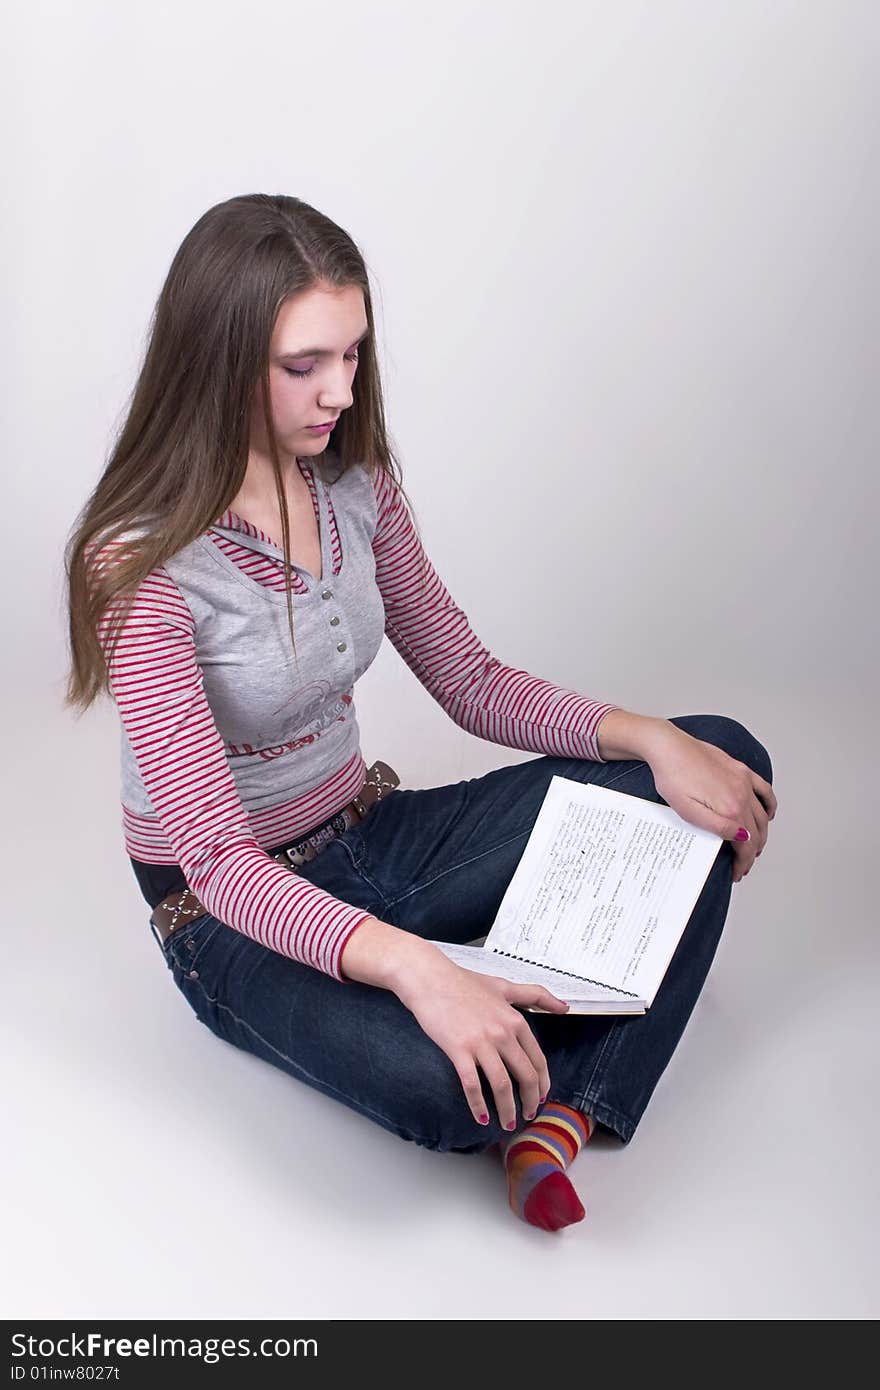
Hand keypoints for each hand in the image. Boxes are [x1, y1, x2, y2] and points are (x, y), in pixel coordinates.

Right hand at [393, 946, 569, 1128]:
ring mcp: (481, 1042)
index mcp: (514, 1020)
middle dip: (530, 1101)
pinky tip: (481, 1117)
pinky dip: (478, 1105)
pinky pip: (472, 1085)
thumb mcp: (504, 986)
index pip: (538, 1060)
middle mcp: (502, 1033)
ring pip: (502, 1085)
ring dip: (507, 1110)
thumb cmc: (463, 982)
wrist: (429, 978)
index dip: (542, 1083)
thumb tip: (565, 1006)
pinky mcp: (458, 1050)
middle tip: (528, 1115)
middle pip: (525, 1076)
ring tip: (507, 1123)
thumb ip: (535, 996)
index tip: (541, 1097)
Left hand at [646, 725, 777, 882]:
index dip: (744, 862)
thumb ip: (718, 827)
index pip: (746, 844)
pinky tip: (768, 816)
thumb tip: (743, 838)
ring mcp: (743, 781)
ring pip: (763, 815)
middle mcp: (741, 795)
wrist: (668, 747)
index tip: (737, 872)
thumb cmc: (672, 778)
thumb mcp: (688, 811)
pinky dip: (770, 806)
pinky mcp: (740, 770)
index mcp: (729, 808)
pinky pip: (764, 790)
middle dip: (752, 853)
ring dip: (762, 835)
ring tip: (753, 848)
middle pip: (757, 832)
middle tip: (742, 865)